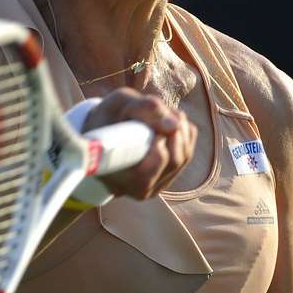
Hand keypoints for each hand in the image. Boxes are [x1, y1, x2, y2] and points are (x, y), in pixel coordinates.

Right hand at [82, 88, 196, 199]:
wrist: (104, 130)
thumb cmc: (108, 117)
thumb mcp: (119, 104)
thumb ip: (144, 108)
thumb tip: (174, 125)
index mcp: (117, 179)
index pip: (146, 174)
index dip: (156, 148)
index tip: (153, 129)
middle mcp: (139, 189)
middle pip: (172, 161)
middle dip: (173, 132)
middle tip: (162, 113)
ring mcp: (157, 184)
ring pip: (184, 156)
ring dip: (180, 129)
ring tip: (164, 114)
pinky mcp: (170, 175)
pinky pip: (188, 151)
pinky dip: (184, 132)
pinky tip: (168, 123)